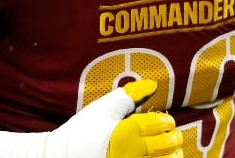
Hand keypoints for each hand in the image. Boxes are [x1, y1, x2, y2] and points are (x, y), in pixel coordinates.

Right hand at [0, 79, 183, 157]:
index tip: (165, 120)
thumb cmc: (82, 131)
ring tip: (172, 152)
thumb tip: (152, 85)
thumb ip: (129, 95)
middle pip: (166, 145)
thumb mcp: (103, 108)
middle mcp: (131, 153)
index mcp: (126, 132)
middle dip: (173, 138)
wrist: (61, 157)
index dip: (166, 120)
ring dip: (173, 156)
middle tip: (172, 135)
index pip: (158, 123)